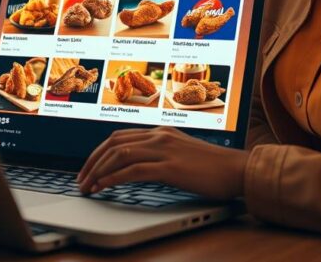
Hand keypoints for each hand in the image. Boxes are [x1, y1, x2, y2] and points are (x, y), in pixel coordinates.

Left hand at [77, 126, 248, 199]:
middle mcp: (159, 136)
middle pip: (113, 143)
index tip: (89, 168)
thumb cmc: (213, 167)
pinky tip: (103, 187)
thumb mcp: (182, 154)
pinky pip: (132, 171)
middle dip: (92, 162)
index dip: (99, 152)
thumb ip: (161, 154)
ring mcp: (164, 150)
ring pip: (119, 155)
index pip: (119, 137)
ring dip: (98, 171)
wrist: (238, 170)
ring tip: (88, 186)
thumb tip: (138, 167)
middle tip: (82, 179)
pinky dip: (112, 178)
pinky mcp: (170, 167)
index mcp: (160, 132)